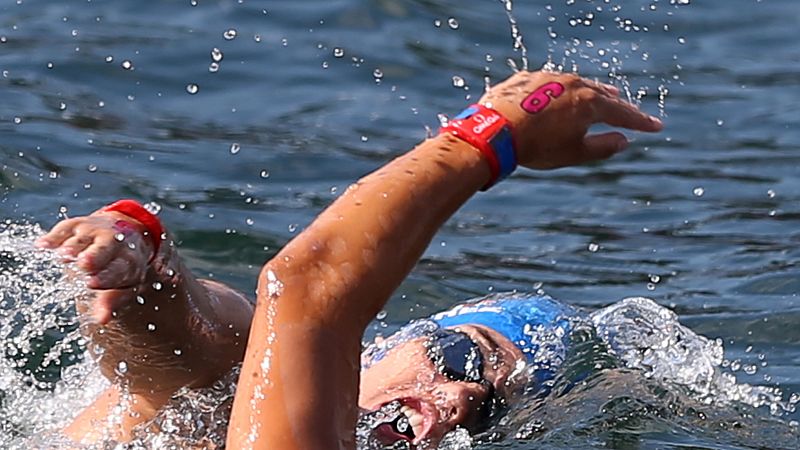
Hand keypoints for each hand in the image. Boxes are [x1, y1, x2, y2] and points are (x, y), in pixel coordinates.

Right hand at [36, 211, 153, 323]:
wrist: (124, 233)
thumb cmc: (121, 267)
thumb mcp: (123, 284)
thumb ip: (111, 301)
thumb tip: (101, 320)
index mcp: (128, 260)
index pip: (118, 269)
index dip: (106, 276)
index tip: (93, 284)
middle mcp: (113, 242)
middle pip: (103, 249)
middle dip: (94, 256)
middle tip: (83, 264)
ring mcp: (93, 232)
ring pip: (82, 239)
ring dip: (73, 247)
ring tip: (64, 255)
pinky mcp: (76, 225)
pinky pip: (64, 230)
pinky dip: (53, 238)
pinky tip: (42, 245)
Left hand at [480, 70, 662, 169]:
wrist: (494, 132)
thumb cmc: (536, 147)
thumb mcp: (574, 153)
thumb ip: (602, 147)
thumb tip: (623, 141)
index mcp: (589, 103)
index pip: (622, 113)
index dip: (640, 122)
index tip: (656, 127)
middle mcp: (572, 84)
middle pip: (600, 95)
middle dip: (615, 104)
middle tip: (627, 111)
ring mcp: (548, 79)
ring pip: (575, 85)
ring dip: (589, 93)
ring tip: (600, 96)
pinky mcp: (526, 80)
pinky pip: (549, 85)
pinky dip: (560, 92)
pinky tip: (559, 96)